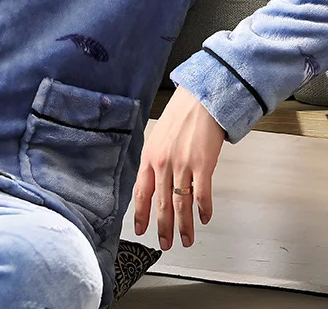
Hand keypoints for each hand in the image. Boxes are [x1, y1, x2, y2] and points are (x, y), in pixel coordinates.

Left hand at [133, 85, 225, 250]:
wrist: (199, 101)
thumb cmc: (179, 118)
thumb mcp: (158, 139)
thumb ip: (155, 162)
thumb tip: (155, 184)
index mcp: (150, 157)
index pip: (141, 192)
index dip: (141, 214)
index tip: (141, 230)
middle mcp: (163, 163)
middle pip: (162, 203)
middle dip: (163, 227)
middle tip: (165, 244)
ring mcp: (182, 165)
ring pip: (181, 204)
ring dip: (184, 226)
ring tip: (186, 240)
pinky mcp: (202, 165)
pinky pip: (202, 195)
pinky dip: (203, 210)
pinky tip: (204, 219)